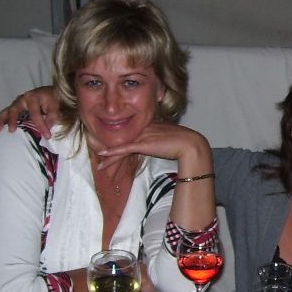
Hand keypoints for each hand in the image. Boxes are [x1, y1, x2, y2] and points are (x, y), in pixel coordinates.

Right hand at [0, 86, 56, 136]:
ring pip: (6, 111)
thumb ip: (52, 117)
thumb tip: (46, 128)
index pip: (35, 113)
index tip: (47, 136)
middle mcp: (22, 99)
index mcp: (33, 97)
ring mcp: (17, 104)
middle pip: (14, 109)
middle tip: (11, 130)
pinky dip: (0, 121)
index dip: (40, 125)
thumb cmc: (54, 100)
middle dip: (12, 120)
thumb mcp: (56, 107)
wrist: (51, 93)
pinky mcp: (15, 109)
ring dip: (1, 120)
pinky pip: (6, 114)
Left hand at [95, 122, 210, 172]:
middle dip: (113, 151)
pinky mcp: (142, 144)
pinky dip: (112, 153)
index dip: (122, 144)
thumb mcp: (171, 140)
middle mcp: (144, 128)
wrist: (191, 145)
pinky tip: (103, 156)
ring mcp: (142, 135)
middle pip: (123, 140)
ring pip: (121, 145)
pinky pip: (123, 149)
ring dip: (110, 157)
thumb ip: (163, 141)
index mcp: (151, 125)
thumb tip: (163, 147)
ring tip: (101, 166)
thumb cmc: (186, 144)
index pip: (132, 134)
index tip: (114, 151)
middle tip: (102, 158)